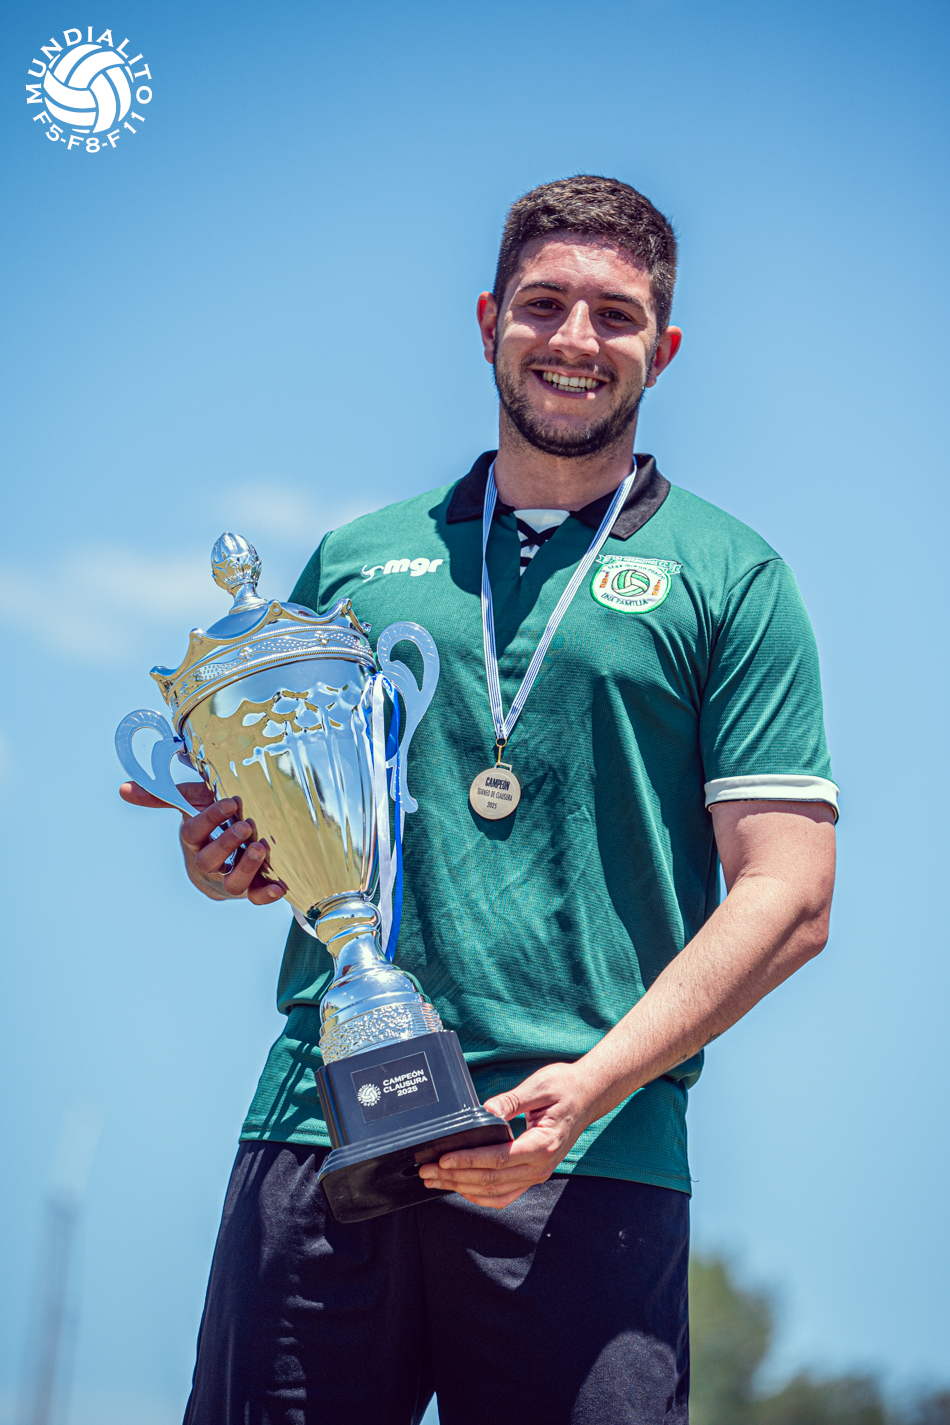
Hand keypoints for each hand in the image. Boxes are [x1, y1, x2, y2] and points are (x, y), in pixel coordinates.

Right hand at [119, 781, 286, 905]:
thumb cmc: (211, 825)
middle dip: (227, 844)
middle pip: (210, 861)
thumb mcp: (191, 803)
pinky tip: (281, 885)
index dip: (210, 819)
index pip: (194, 833)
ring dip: (247, 867)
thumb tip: (122, 789)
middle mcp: (208, 866)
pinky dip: (267, 895)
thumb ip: (163, 796)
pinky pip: (256, 898)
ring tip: (261, 847)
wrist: (226, 856)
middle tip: (246, 825)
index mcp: (194, 842)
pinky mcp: (250, 892)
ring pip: (233, 882)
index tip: (231, 801)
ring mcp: (229, 881)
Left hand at [418, 1062, 597, 1209]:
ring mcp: (537, 1174)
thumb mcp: (539, 1086)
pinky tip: (462, 1188)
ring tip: (435, 1181)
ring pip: (494, 1191)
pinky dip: (481, 1195)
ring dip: (462, 1188)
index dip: (468, 1160)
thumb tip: (483, 1111)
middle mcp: (540, 1166)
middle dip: (456, 1177)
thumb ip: (511, 1101)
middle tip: (427, 1171)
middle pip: (491, 1179)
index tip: (443, 1159)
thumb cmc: (565, 1088)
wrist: (589, 1096)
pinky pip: (504, 1194)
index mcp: (542, 1144)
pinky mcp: (533, 1174)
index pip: (498, 1158)